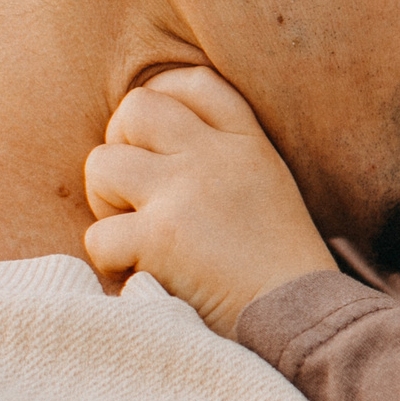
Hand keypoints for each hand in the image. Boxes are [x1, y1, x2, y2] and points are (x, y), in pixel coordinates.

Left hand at [82, 67, 337, 336]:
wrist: (301, 318)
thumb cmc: (280, 267)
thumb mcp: (270, 187)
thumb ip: (225, 157)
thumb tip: (153, 145)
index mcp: (247, 142)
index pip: (191, 83)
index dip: (160, 102)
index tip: (156, 143)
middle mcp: (215, 156)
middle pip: (135, 109)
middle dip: (120, 147)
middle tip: (137, 194)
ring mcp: (185, 192)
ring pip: (100, 164)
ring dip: (106, 204)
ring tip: (136, 234)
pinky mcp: (161, 237)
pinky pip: (98, 237)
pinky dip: (112, 264)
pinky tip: (143, 276)